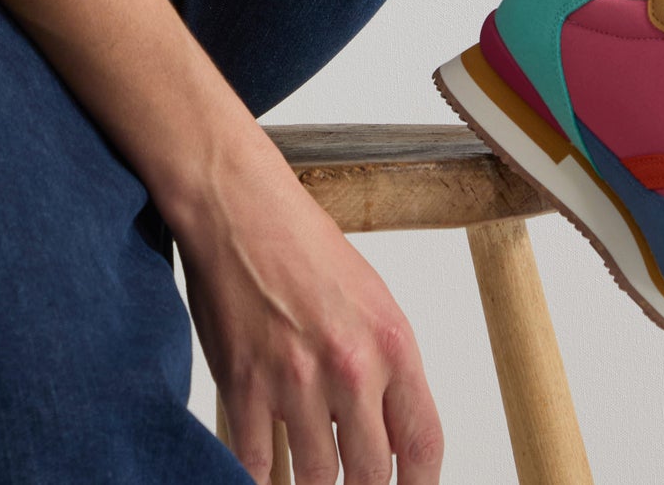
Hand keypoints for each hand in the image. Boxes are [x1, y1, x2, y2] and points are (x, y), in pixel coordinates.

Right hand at [174, 148, 444, 483]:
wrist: (239, 207)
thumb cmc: (302, 243)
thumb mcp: (371, 299)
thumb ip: (386, 367)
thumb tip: (391, 432)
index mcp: (392, 342)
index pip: (424, 442)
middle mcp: (350, 366)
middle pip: (371, 474)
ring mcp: (295, 380)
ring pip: (315, 477)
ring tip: (310, 482)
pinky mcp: (245, 386)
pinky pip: (257, 463)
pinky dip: (259, 479)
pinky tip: (264, 475)